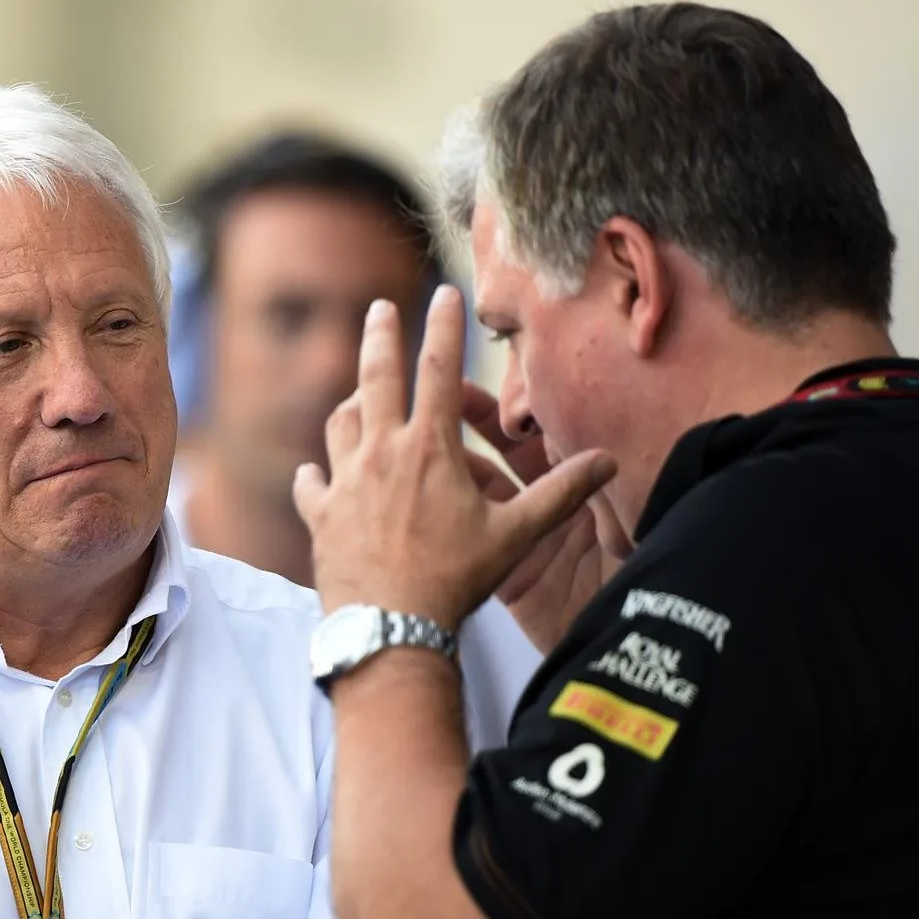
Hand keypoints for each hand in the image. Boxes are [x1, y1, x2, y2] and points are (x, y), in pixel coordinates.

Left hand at [293, 287, 616, 630]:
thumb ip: (561, 493)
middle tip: (379, 308)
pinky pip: (312, 482)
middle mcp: (380, 452)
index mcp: (429, 447)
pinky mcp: (319, 515)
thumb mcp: (516, 534)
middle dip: (380, 335)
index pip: (439, 369)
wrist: (391, 627)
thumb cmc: (455, 580)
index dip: (444, 326)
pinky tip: (320, 475)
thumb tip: (606, 461)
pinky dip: (317, 474)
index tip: (446, 291)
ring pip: (340, 424)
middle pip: (374, 377)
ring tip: (359, 399)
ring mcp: (344, 482)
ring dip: (351, 406)